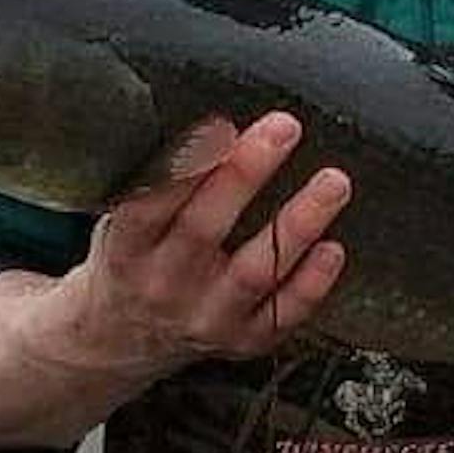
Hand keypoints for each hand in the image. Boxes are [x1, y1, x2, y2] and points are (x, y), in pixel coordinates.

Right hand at [68, 112, 349, 369]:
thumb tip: (216, 113)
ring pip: (253, 274)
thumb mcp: (121, 214)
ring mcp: (203, 318)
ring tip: (333, 182)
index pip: (148, 206)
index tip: (219, 124)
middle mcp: (162, 285)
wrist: (119, 337)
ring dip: (297, 225)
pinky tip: (334, 249)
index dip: (183, 166)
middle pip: (204, 230)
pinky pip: (279, 316)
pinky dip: (309, 286)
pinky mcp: (240, 340)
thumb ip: (158, 175)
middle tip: (285, 127)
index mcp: (125, 248)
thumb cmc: (132, 252)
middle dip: (246, 175)